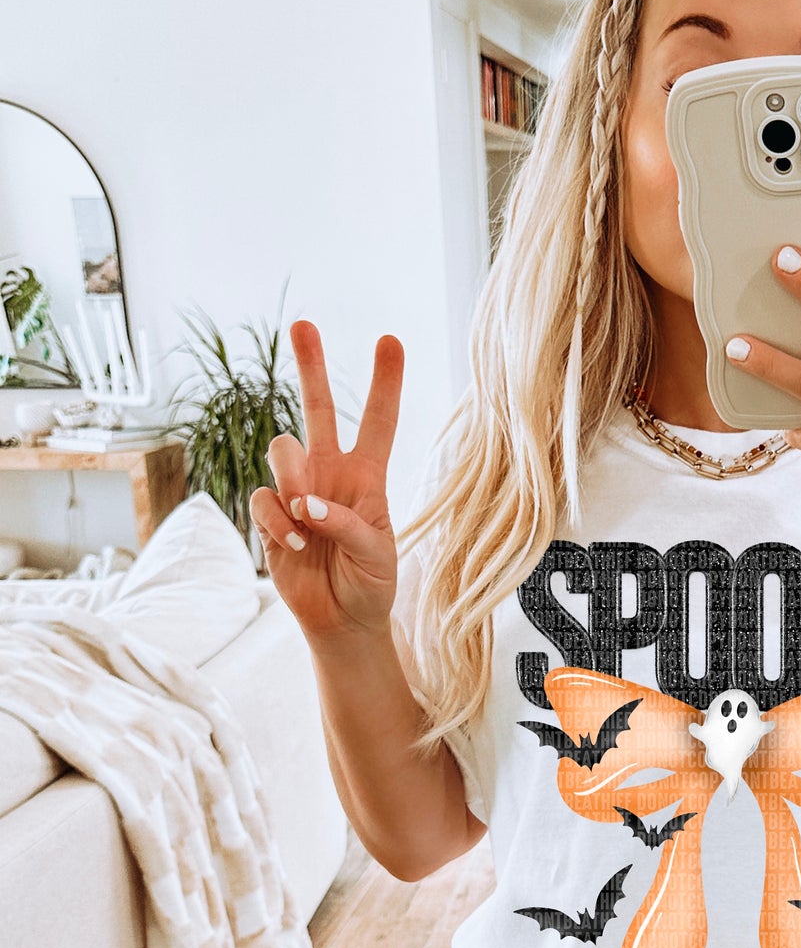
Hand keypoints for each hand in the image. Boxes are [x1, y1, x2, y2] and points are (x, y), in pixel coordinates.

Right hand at [249, 321, 402, 647]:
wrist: (343, 623)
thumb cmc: (372, 585)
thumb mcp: (378, 554)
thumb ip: (347, 522)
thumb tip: (305, 502)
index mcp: (369, 477)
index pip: (379, 422)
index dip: (385, 383)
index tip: (389, 340)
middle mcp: (331, 475)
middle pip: (317, 409)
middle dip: (310, 366)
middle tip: (302, 324)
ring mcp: (297, 492)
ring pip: (282, 449)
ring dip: (293, 479)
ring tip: (306, 517)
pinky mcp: (270, 516)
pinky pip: (263, 497)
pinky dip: (276, 518)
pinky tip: (294, 542)